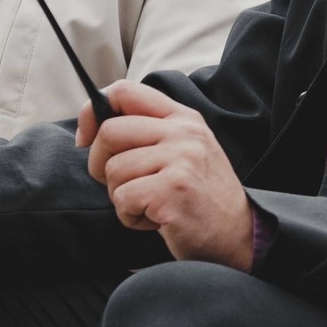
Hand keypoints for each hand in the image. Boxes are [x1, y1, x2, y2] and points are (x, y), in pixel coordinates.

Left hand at [79, 80, 251, 268]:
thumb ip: (149, 132)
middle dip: (100, 164)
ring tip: (151, 204)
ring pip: (113, 170)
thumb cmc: (201, 197)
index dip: (93, 112)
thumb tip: (92, 127)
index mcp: (183, 118)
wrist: (239, 235)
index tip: (87, 139)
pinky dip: (130, 217)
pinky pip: (123, 198)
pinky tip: (156, 220)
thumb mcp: (184, 151)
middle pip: (110, 132)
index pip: (125, 91)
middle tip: (123, 185)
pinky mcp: (172, 190)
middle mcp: (183, 133)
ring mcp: (180, 160)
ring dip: (122, 197)